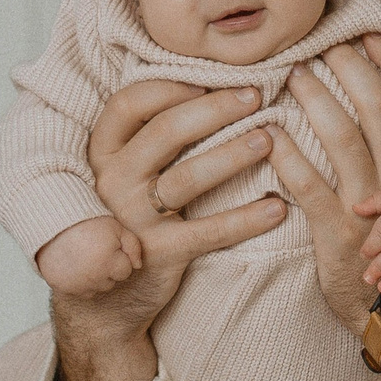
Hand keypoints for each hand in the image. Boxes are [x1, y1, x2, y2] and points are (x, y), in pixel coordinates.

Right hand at [34, 215, 143, 296]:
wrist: (53, 223)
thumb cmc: (88, 224)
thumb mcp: (116, 228)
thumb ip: (133, 246)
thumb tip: (138, 266)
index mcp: (109, 263)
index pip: (126, 271)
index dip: (119, 257)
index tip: (108, 246)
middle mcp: (93, 278)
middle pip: (111, 282)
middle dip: (108, 269)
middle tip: (95, 251)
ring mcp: (77, 285)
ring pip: (96, 289)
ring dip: (95, 277)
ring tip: (86, 258)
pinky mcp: (62, 288)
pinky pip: (79, 292)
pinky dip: (80, 283)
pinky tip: (76, 267)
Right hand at [51, 79, 285, 380]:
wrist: (106, 301)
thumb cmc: (129, 218)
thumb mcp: (128, 173)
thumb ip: (153, 135)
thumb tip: (214, 86)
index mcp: (102, 152)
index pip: (130, 103)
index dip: (172, 87)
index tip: (212, 79)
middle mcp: (111, 181)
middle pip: (164, 133)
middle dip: (215, 109)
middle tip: (256, 96)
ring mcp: (132, 219)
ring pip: (187, 177)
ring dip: (232, 155)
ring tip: (270, 140)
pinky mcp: (158, 255)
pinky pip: (208, 232)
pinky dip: (245, 219)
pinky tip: (278, 207)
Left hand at [265, 35, 380, 330]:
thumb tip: (378, 84)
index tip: (368, 31)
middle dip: (351, 67)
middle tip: (323, 44)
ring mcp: (374, 207)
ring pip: (345, 140)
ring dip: (317, 101)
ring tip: (293, 76)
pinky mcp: (341, 235)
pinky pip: (310, 188)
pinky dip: (288, 159)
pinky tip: (269, 137)